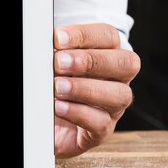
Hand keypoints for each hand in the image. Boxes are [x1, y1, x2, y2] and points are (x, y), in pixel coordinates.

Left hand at [54, 24, 139, 157]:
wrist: (45, 123)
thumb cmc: (52, 86)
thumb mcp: (53, 65)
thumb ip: (54, 52)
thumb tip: (41, 43)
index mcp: (107, 55)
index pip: (108, 36)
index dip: (85, 35)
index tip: (57, 39)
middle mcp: (117, 80)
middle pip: (125, 63)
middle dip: (90, 61)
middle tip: (59, 63)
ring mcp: (113, 107)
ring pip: (120, 95)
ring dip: (85, 88)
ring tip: (57, 87)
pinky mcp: (101, 131)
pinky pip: (101, 123)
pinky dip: (79, 113)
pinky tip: (59, 107)